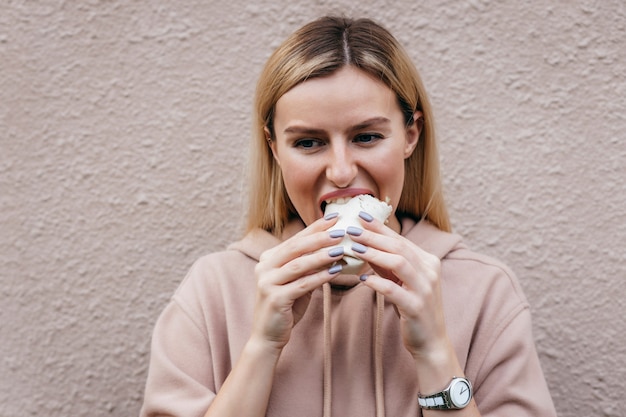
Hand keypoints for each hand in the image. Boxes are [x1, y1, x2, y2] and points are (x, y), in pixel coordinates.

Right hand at [251, 215, 344, 351]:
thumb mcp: (296, 282)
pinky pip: (302, 285)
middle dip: (319, 238)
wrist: (268, 336)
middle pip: (295, 248)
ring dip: (321, 256)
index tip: (334, 218)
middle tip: (339, 230)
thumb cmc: (286, 306)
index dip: (315, 228)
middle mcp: (264, 267)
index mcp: (268, 259)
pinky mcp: (275, 298)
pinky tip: (335, 272)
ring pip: (299, 264)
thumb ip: (308, 266)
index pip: (295, 239)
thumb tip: (334, 249)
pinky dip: (320, 277)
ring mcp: (267, 282)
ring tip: (341, 249)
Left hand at [347, 216, 449, 358]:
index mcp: (428, 261)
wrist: (431, 341)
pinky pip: (394, 290)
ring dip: (375, 254)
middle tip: (351, 229)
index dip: (380, 227)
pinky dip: (377, 283)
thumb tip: (363, 244)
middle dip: (373, 236)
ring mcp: (425, 289)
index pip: (401, 239)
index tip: (360, 216)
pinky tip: (362, 280)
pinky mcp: (417, 307)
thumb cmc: (413, 307)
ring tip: (354, 248)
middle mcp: (430, 271)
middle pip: (399, 247)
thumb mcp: (401, 281)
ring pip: (399, 263)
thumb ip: (385, 263)